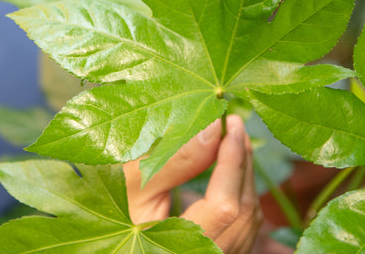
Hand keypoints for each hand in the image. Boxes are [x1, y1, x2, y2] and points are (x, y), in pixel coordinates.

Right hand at [124, 115, 261, 253]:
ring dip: (245, 174)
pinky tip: (232, 167)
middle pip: (244, 211)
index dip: (232, 162)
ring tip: (233, 139)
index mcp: (181, 247)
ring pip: (249, 219)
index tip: (229, 124)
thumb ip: (174, 160)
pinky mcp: (220, 250)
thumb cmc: (115, 209)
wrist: (118, 239)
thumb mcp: (135, 184)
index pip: (225, 206)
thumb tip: (212, 128)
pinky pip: (245, 224)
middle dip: (243, 161)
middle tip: (233, 124)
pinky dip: (242, 191)